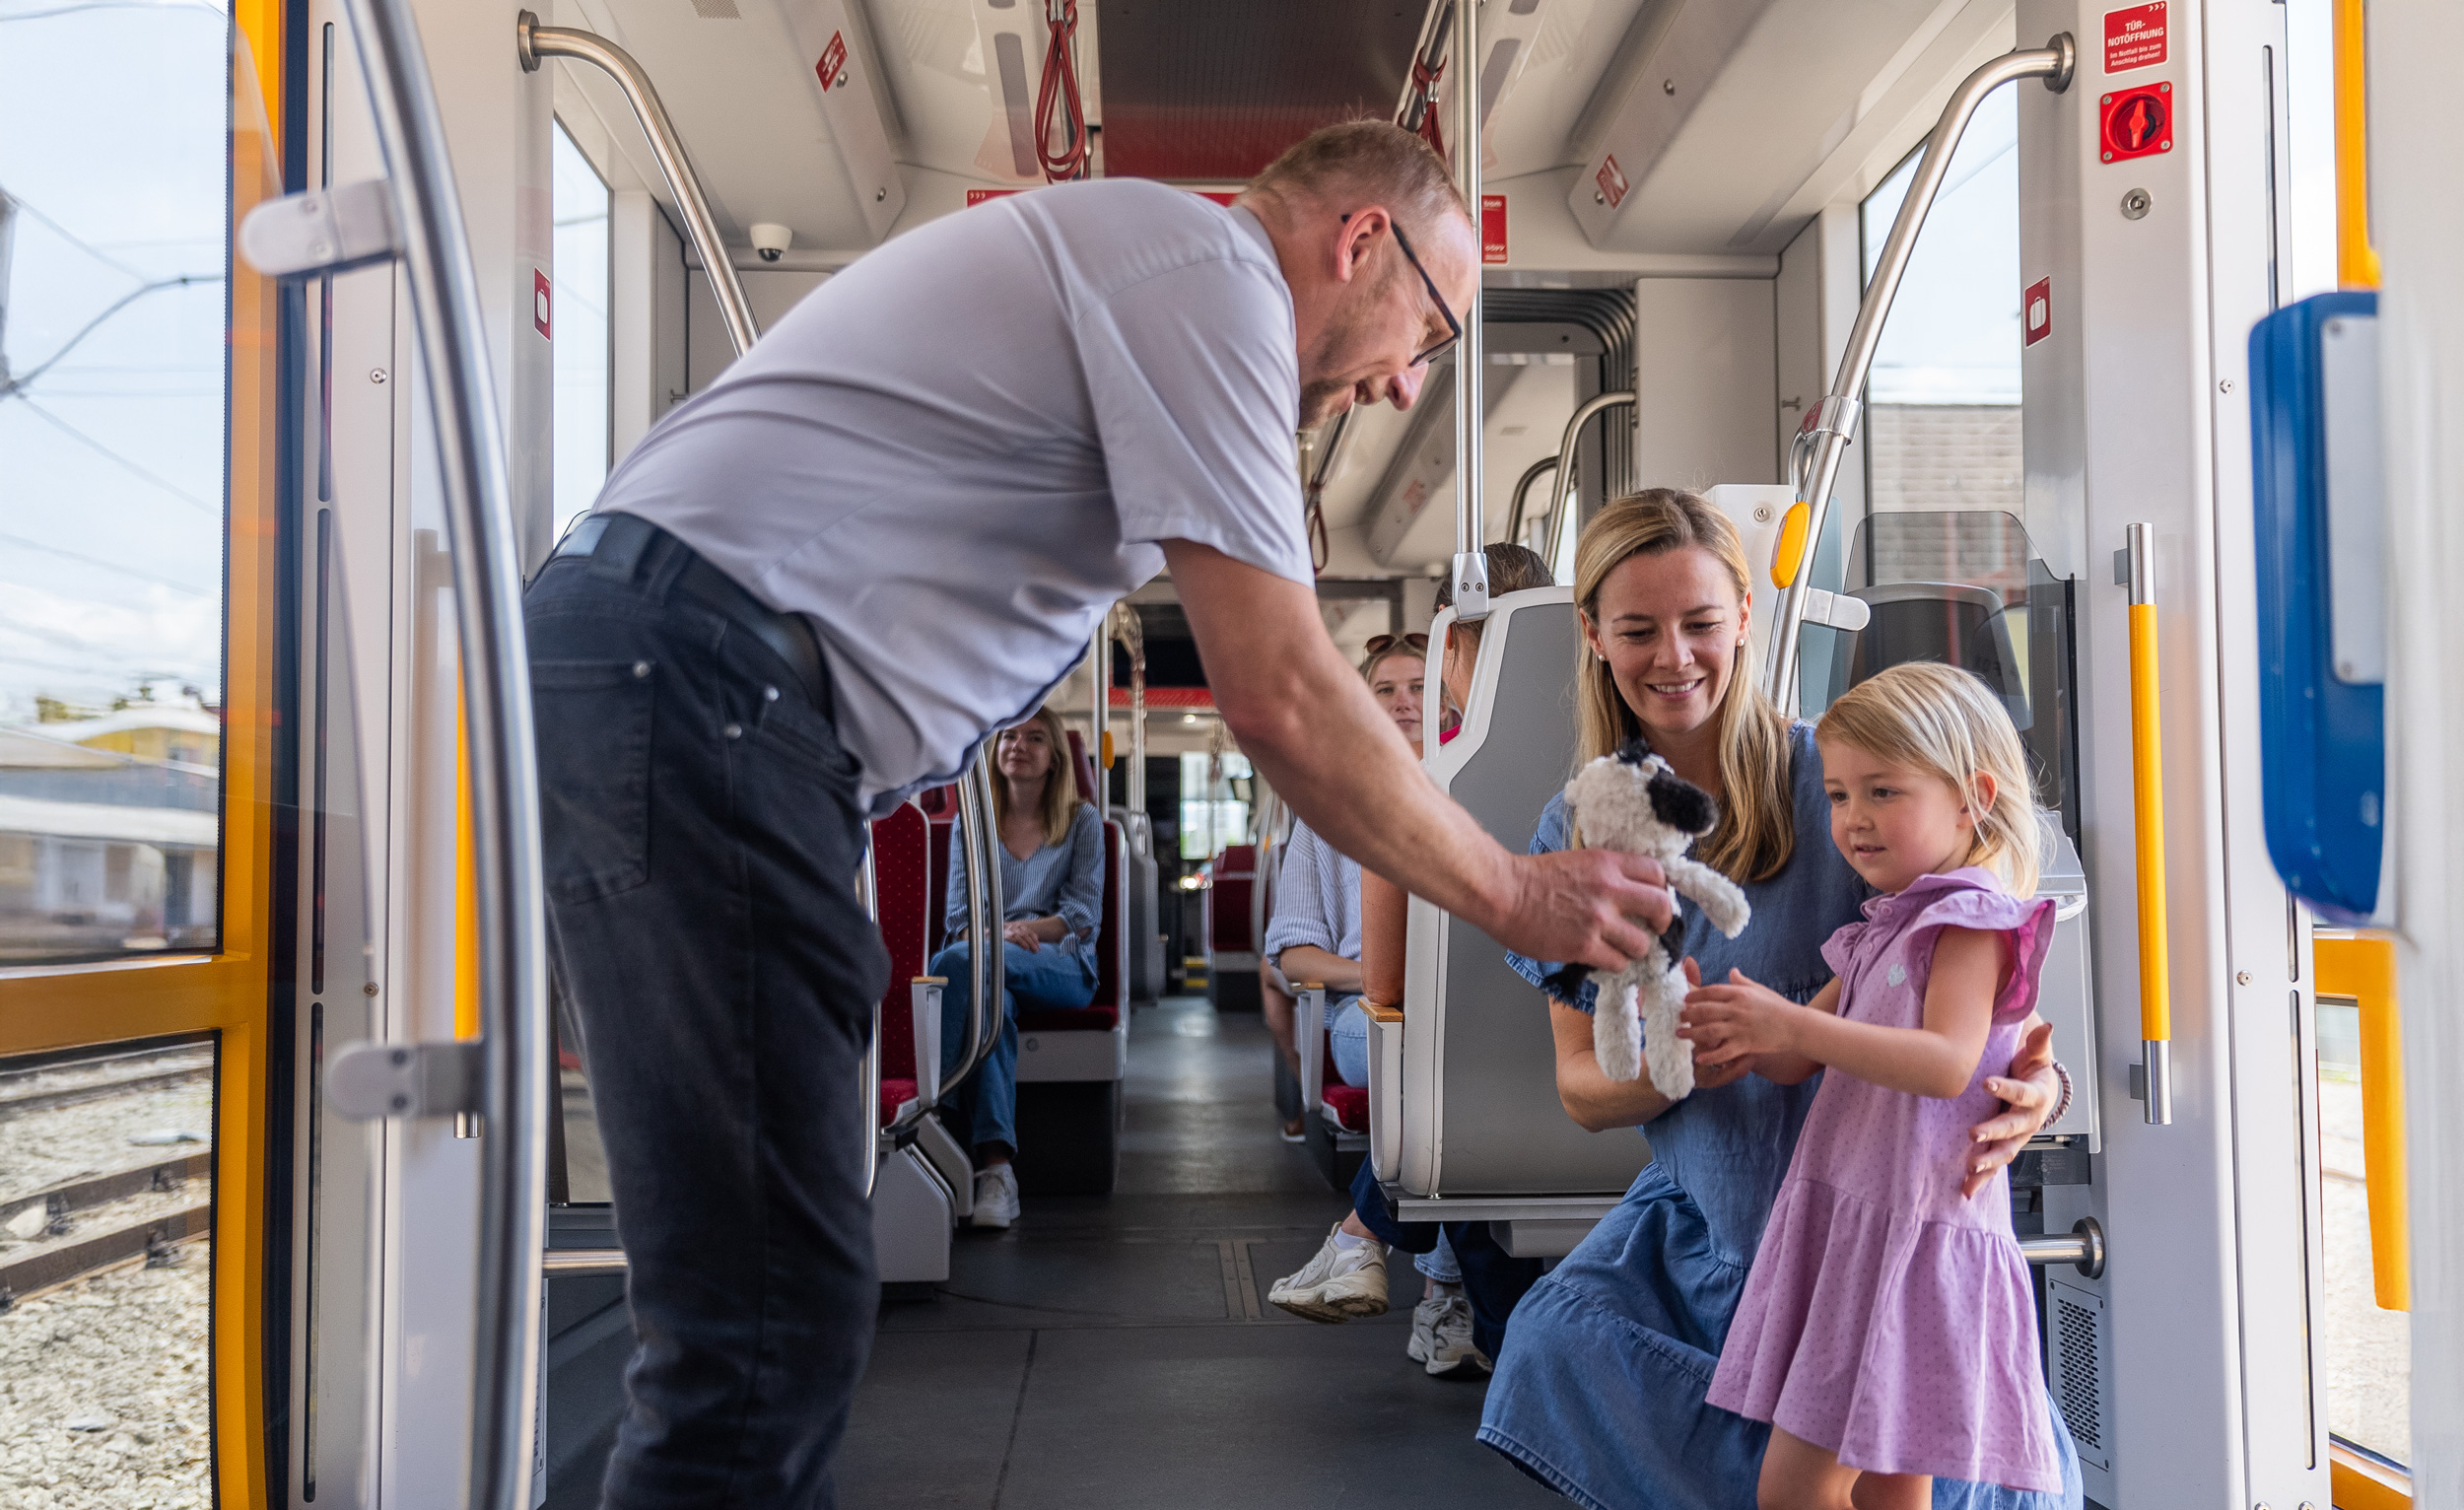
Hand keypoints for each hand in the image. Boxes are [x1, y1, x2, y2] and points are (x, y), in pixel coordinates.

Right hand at [1001, 920, 1041, 952]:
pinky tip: (1014, 942)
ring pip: (1018, 936)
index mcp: (1021, 927)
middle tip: (1036, 950)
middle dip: (1031, 942)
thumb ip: (1026, 940)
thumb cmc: (1008, 933)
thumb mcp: (1018, 935)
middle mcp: (1016, 928)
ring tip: (1027, 948)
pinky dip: (1012, 939)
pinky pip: (1008, 936)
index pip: (1030, 932)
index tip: (1039, 947)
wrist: (995, 928)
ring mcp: (1009, 930)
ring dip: (1023, 942)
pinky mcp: (1003, 934)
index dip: (1035, 940)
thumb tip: (1035, 949)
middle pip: (1025, 935)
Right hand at [1500, 850, 1673, 972]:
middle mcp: (1609, 890)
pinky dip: (1614, 964)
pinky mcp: (1584, 946)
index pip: (1657, 873)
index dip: (1661, 889)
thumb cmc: (1532, 877)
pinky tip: (1602, 959)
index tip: (1655, 899)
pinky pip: (1617, 963)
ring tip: (1622, 949)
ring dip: (1635, 949)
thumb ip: (1605, 872)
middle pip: (1661, 907)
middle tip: (1653, 928)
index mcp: (1607, 864)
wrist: (1503, 892)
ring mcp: (1598, 921)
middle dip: (1662, 921)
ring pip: (1642, 943)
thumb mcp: (1578, 861)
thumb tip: (1626, 889)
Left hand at [1677, 967, 1805, 1067]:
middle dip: (1688, 1014)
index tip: (1685, 999)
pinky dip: (1710, 1056)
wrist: (1796, 1026)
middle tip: (1678, 1017)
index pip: (1711, 991)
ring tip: (1680, 1034)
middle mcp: (1737, 1009)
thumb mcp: (1759, 990)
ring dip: (1692, 1033)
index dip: (1695, 995)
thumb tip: (1731, 971)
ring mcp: (1741, 1028)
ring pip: (1709, 1030)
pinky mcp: (1746, 1044)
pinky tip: (1699, 1058)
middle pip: (1705, 1011)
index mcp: (1740, 994)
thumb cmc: (1778, 1006)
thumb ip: (1742, 982)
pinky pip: (1724, 1051)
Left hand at [1962, 1017, 2057, 1198]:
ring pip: (2004, 1153)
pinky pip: (1994, 1167)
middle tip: (1972, 1134)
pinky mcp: (2005, 1148)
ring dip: (1988, 1163)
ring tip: (1970, 1168)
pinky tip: (1966, 1192)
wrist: (2041, 1094)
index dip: (2006, 1088)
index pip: (2021, 1093)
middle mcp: (2028, 1122)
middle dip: (1993, 1133)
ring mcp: (2017, 1138)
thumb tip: (2047, 1026)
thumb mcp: (2037, 1056)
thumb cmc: (2034, 1071)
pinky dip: (1982, 1180)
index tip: (1986, 1082)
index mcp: (2035, 1097)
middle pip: (2011, 1129)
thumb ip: (2038, 1044)